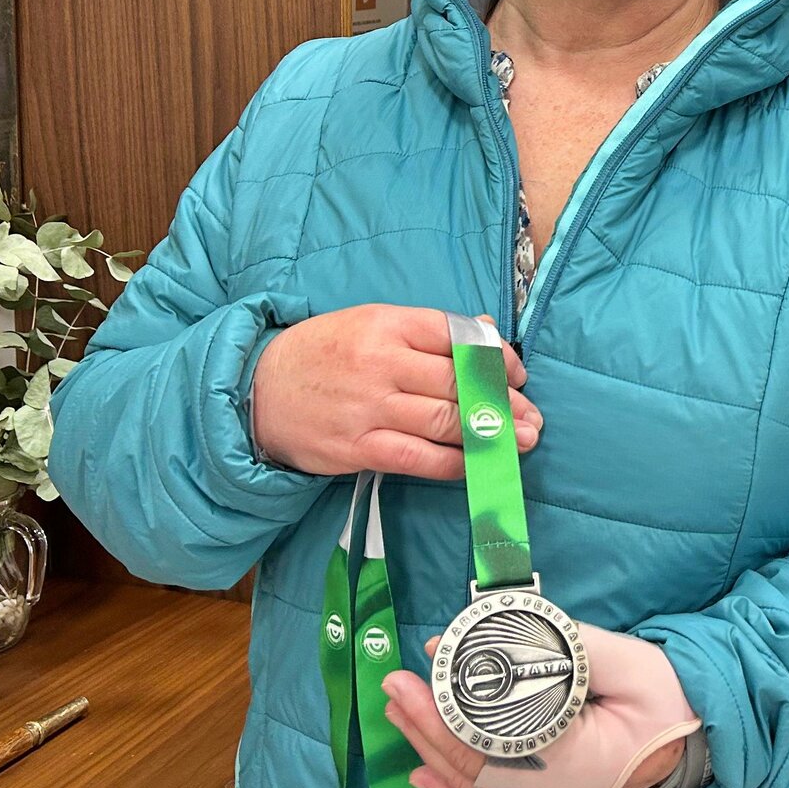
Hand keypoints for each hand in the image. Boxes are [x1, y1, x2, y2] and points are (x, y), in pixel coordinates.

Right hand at [250, 305, 539, 478]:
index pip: (458, 336)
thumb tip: (485, 329)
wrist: (255, 391)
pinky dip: (454, 463)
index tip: (518, 375)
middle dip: (505, 402)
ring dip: (491, 434)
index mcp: (387, 323)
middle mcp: (380, 362)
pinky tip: (477, 464)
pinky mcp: (356, 447)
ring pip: (445, 421)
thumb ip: (428, 331)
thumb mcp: (370, 324)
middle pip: (459, 382)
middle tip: (532, 417)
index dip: (498, 357)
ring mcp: (368, 407)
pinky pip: (418, 458)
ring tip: (521, 441)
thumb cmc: (324, 354)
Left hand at [384, 626, 699, 787]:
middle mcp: (546, 785)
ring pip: (469, 783)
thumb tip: (518, 627)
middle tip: (396, 682)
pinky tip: (421, 775)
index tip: (429, 659)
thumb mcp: (634, 664)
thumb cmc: (666, 703)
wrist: (692, 743)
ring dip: (428, 747)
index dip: (453, 701)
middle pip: (470, 761)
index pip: (494, 733)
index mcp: (568, 754)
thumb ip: (578, 647)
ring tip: (397, 709)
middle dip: (426, 721)